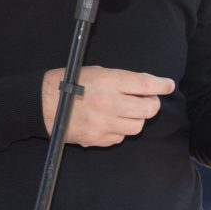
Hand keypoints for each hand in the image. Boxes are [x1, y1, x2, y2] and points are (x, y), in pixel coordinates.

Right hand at [42, 66, 174, 147]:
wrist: (42, 104)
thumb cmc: (67, 82)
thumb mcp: (94, 71)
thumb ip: (119, 79)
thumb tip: (142, 86)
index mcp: (108, 81)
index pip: (145, 85)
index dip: (161, 85)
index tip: (168, 85)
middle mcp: (110, 103)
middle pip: (148, 109)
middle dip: (152, 104)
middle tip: (147, 100)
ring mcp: (104, 123)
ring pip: (137, 126)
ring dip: (136, 118)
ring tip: (127, 111)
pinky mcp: (98, 139)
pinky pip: (120, 137)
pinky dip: (120, 130)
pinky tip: (110, 122)